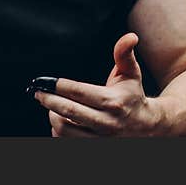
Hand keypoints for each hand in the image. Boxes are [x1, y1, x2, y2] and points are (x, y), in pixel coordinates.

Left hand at [33, 33, 163, 136]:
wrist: (147, 127)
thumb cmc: (133, 96)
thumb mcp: (131, 73)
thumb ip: (124, 53)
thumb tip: (131, 36)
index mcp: (113, 102)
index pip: (79, 92)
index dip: (59, 86)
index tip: (45, 81)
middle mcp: (107, 122)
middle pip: (68, 111)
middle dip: (49, 100)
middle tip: (38, 93)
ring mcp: (101, 138)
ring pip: (64, 129)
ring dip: (52, 116)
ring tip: (50, 106)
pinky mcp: (95, 148)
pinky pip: (67, 142)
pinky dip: (58, 132)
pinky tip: (59, 119)